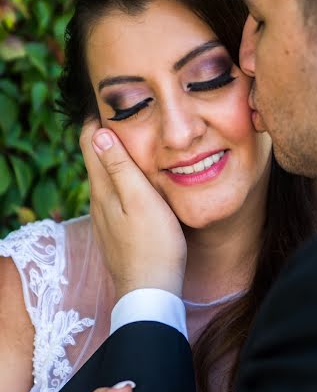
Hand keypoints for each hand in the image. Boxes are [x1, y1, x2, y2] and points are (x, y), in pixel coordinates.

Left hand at [80, 119, 186, 299]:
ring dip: (114, 156)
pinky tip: (136, 180)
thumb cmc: (153, 245)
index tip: (111, 99)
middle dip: (104, 132)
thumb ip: (120, 167)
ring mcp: (105, 218)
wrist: (150, 292)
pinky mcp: (115, 230)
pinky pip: (113, 195)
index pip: (89, 141)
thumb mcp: (140, 200)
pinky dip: (121, 178)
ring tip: (135, 140)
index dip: (96, 117)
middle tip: (125, 113)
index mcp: (102, 188)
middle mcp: (97, 201)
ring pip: (104, 177)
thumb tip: (98, 132)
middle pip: (95, 156)